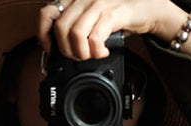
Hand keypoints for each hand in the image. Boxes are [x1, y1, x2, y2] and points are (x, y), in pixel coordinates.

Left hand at [37, 0, 190, 59]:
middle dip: (67, 50)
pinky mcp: (112, 13)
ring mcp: (98, 3)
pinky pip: (95, 36)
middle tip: (78, 56)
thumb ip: (76, 27)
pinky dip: (96, 50)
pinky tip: (102, 52)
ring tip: (91, 55)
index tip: (50, 48)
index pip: (47, 13)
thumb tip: (60, 47)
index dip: (44, 33)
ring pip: (75, 33)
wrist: (146, 8)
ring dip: (82, 52)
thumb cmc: (119, 15)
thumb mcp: (92, 19)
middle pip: (61, 28)